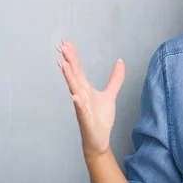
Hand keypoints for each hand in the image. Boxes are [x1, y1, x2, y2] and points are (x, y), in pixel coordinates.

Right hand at [56, 39, 125, 159]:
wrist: (100, 139)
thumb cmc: (101, 118)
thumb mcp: (110, 94)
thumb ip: (115, 78)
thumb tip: (121, 61)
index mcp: (85, 89)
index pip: (78, 69)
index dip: (73, 56)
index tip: (66, 43)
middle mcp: (80, 95)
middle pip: (74, 76)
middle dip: (68, 61)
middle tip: (62, 47)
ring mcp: (81, 107)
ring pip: (74, 90)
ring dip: (69, 78)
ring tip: (64, 65)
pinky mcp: (85, 119)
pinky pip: (81, 110)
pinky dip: (78, 103)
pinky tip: (74, 96)